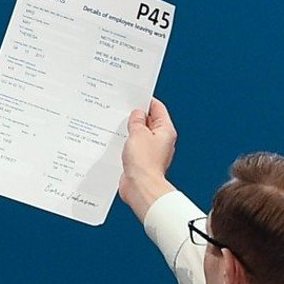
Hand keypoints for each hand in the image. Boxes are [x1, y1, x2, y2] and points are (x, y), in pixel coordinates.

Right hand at [119, 97, 177, 221]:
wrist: (141, 188)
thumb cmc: (144, 163)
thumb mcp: (138, 133)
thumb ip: (137, 121)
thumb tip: (137, 114)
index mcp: (165, 130)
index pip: (157, 108)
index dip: (146, 100)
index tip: (134, 95)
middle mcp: (161, 140)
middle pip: (149, 121)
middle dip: (136, 115)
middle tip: (123, 108)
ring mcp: (152, 151)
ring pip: (141, 134)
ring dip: (130, 130)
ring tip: (119, 124)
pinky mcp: (143, 160)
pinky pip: (135, 146)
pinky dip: (128, 142)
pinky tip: (118, 140)